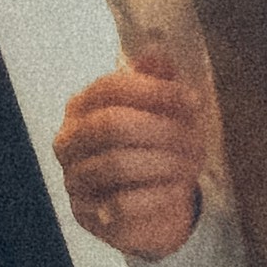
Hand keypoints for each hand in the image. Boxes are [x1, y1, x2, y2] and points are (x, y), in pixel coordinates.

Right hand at [55, 38, 212, 259]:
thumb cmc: (152, 152)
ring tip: (193, 165)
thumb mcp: (158, 113)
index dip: (155, 92)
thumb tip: (160, 52)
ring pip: (117, 164)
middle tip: (197, 139)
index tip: (194, 101)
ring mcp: (74, 178)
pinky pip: (121, 203)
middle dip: (162, 131)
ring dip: (164, 163)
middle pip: (112, 125)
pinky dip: (156, 195)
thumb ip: (156, 82)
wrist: (149, 210)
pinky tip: (178, 191)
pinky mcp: (87, 213)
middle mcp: (69, 141)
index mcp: (81, 107)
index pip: (111, 88)